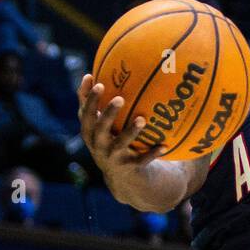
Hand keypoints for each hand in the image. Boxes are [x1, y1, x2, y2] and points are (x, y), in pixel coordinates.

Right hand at [77, 73, 166, 192]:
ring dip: (131, 132)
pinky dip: (152, 154)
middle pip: (101, 129)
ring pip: (121, 144)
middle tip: (120, 98)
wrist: (119, 176)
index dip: (90, 100)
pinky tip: (164, 146)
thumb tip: (88, 74)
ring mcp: (114, 158)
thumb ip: (89, 103)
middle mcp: (99, 146)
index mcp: (89, 133)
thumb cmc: (106, 139)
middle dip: (109, 114)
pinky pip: (142, 160)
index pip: (86, 115)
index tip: (99, 84)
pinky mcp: (129, 167)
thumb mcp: (95, 125)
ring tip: (142, 119)